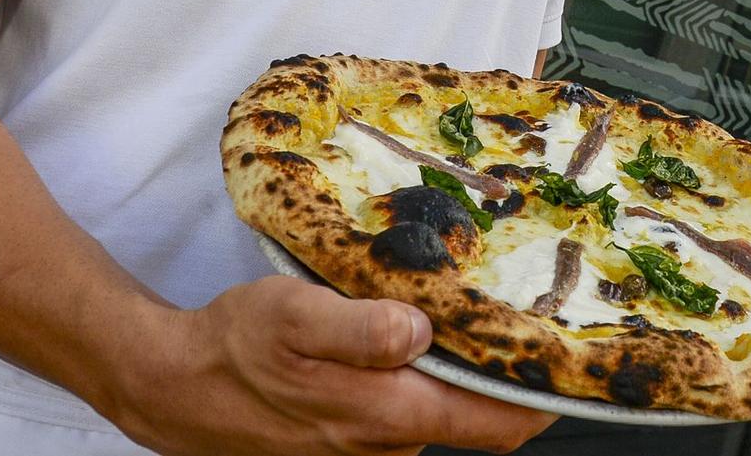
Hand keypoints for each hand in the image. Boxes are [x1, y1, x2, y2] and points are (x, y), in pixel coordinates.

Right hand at [104, 276, 556, 454]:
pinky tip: (422, 330)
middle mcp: (388, 440)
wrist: (175, 386)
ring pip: (444, 409)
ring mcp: (371, 443)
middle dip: (512, 375)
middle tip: (537, 313)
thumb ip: (357, 328)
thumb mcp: (291, 316)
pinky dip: (429, 375)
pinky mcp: (352, 433)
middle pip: (479, 417)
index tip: (574, 354)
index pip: (496, 425)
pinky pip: (411, 407)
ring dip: (468, 370)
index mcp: (385, 413)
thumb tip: (419, 331)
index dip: (544, 396)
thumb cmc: (234, 346)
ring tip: (485, 309)